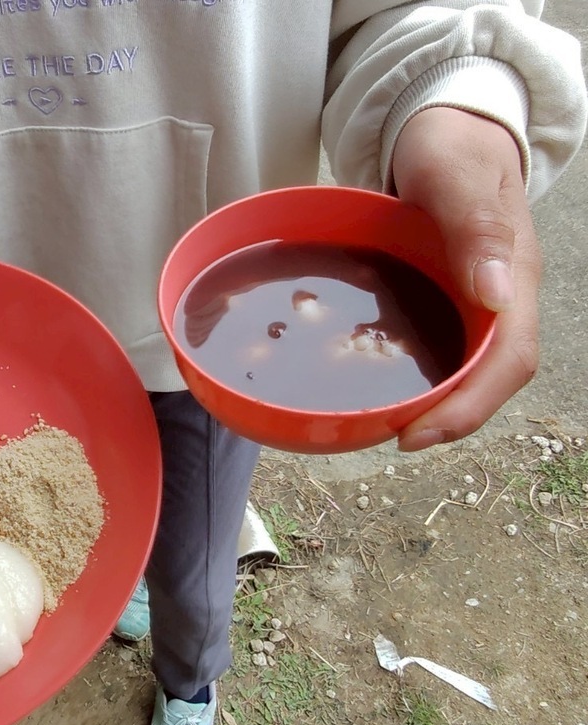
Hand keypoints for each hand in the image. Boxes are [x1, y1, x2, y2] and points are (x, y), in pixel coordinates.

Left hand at [391, 107, 539, 450]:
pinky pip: (439, 344)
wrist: (445, 125)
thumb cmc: (451, 144)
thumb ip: (478, 226)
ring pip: (464, 366)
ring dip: (431, 401)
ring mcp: (474, 299)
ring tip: (380, 422)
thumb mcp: (457, 175)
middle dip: (448, 417)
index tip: (417, 433)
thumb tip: (495, 294)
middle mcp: (498, 298)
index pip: (508, 360)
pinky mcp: (447, 295)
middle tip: (393, 438)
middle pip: (488, 377)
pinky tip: (373, 377)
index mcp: (512, 276)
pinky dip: (413, 369)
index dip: (469, 405)